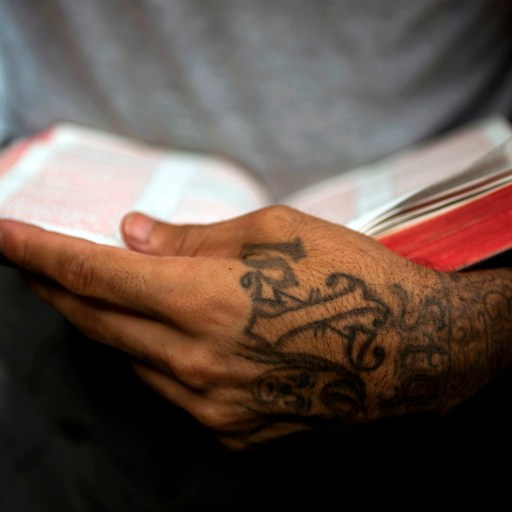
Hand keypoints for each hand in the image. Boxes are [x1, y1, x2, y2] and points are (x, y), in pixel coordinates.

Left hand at [0, 206, 510, 448]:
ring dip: (108, 323)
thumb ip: (194, 238)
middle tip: (36, 261)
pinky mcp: (234, 433)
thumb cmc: (352, 278)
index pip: (98, 274)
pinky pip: (169, 390)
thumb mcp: (275, 232)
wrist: (413, 352)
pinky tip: (164, 336)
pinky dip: (153, 357)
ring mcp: (214, 408)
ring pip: (130, 360)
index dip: (43, 253)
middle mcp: (200, 364)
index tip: (4, 235)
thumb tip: (133, 236)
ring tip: (103, 291)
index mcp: (210, 302)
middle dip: (58, 287)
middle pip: (100, 321)